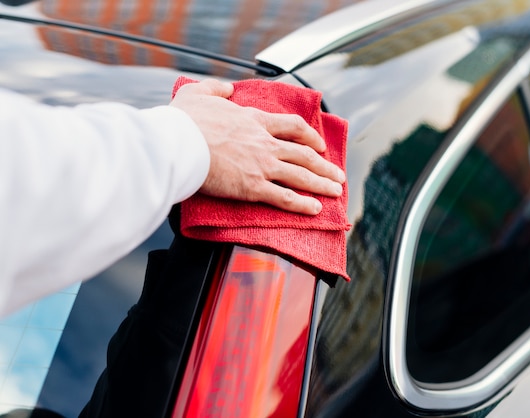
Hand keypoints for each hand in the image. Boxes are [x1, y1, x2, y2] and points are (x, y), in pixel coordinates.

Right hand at [170, 78, 345, 214]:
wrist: (177, 143)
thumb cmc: (184, 120)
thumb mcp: (199, 92)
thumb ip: (216, 88)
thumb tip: (226, 88)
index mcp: (253, 120)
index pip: (293, 127)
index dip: (310, 136)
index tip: (319, 144)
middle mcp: (264, 143)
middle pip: (304, 154)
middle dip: (325, 165)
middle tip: (338, 174)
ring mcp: (262, 165)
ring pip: (301, 175)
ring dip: (322, 184)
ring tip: (336, 191)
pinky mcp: (253, 187)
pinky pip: (285, 197)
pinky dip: (302, 204)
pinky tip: (315, 209)